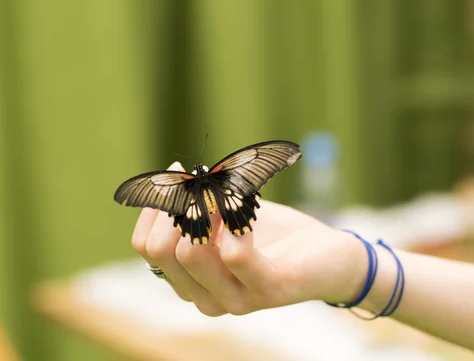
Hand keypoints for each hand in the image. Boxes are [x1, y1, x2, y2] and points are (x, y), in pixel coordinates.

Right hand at [131, 162, 367, 315]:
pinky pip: (233, 253)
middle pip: (161, 250)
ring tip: (229, 193)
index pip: (145, 247)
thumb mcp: (223, 216)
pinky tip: (248, 209)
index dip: (154, 206)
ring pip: (190, 253)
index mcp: (189, 282)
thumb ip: (192, 207)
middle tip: (205, 180)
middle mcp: (205, 298)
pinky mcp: (268, 290)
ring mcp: (235, 300)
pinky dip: (236, 219)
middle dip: (177, 203)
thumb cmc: (272, 234)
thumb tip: (165, 179)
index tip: (178, 174)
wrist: (328, 256)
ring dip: (206, 208)